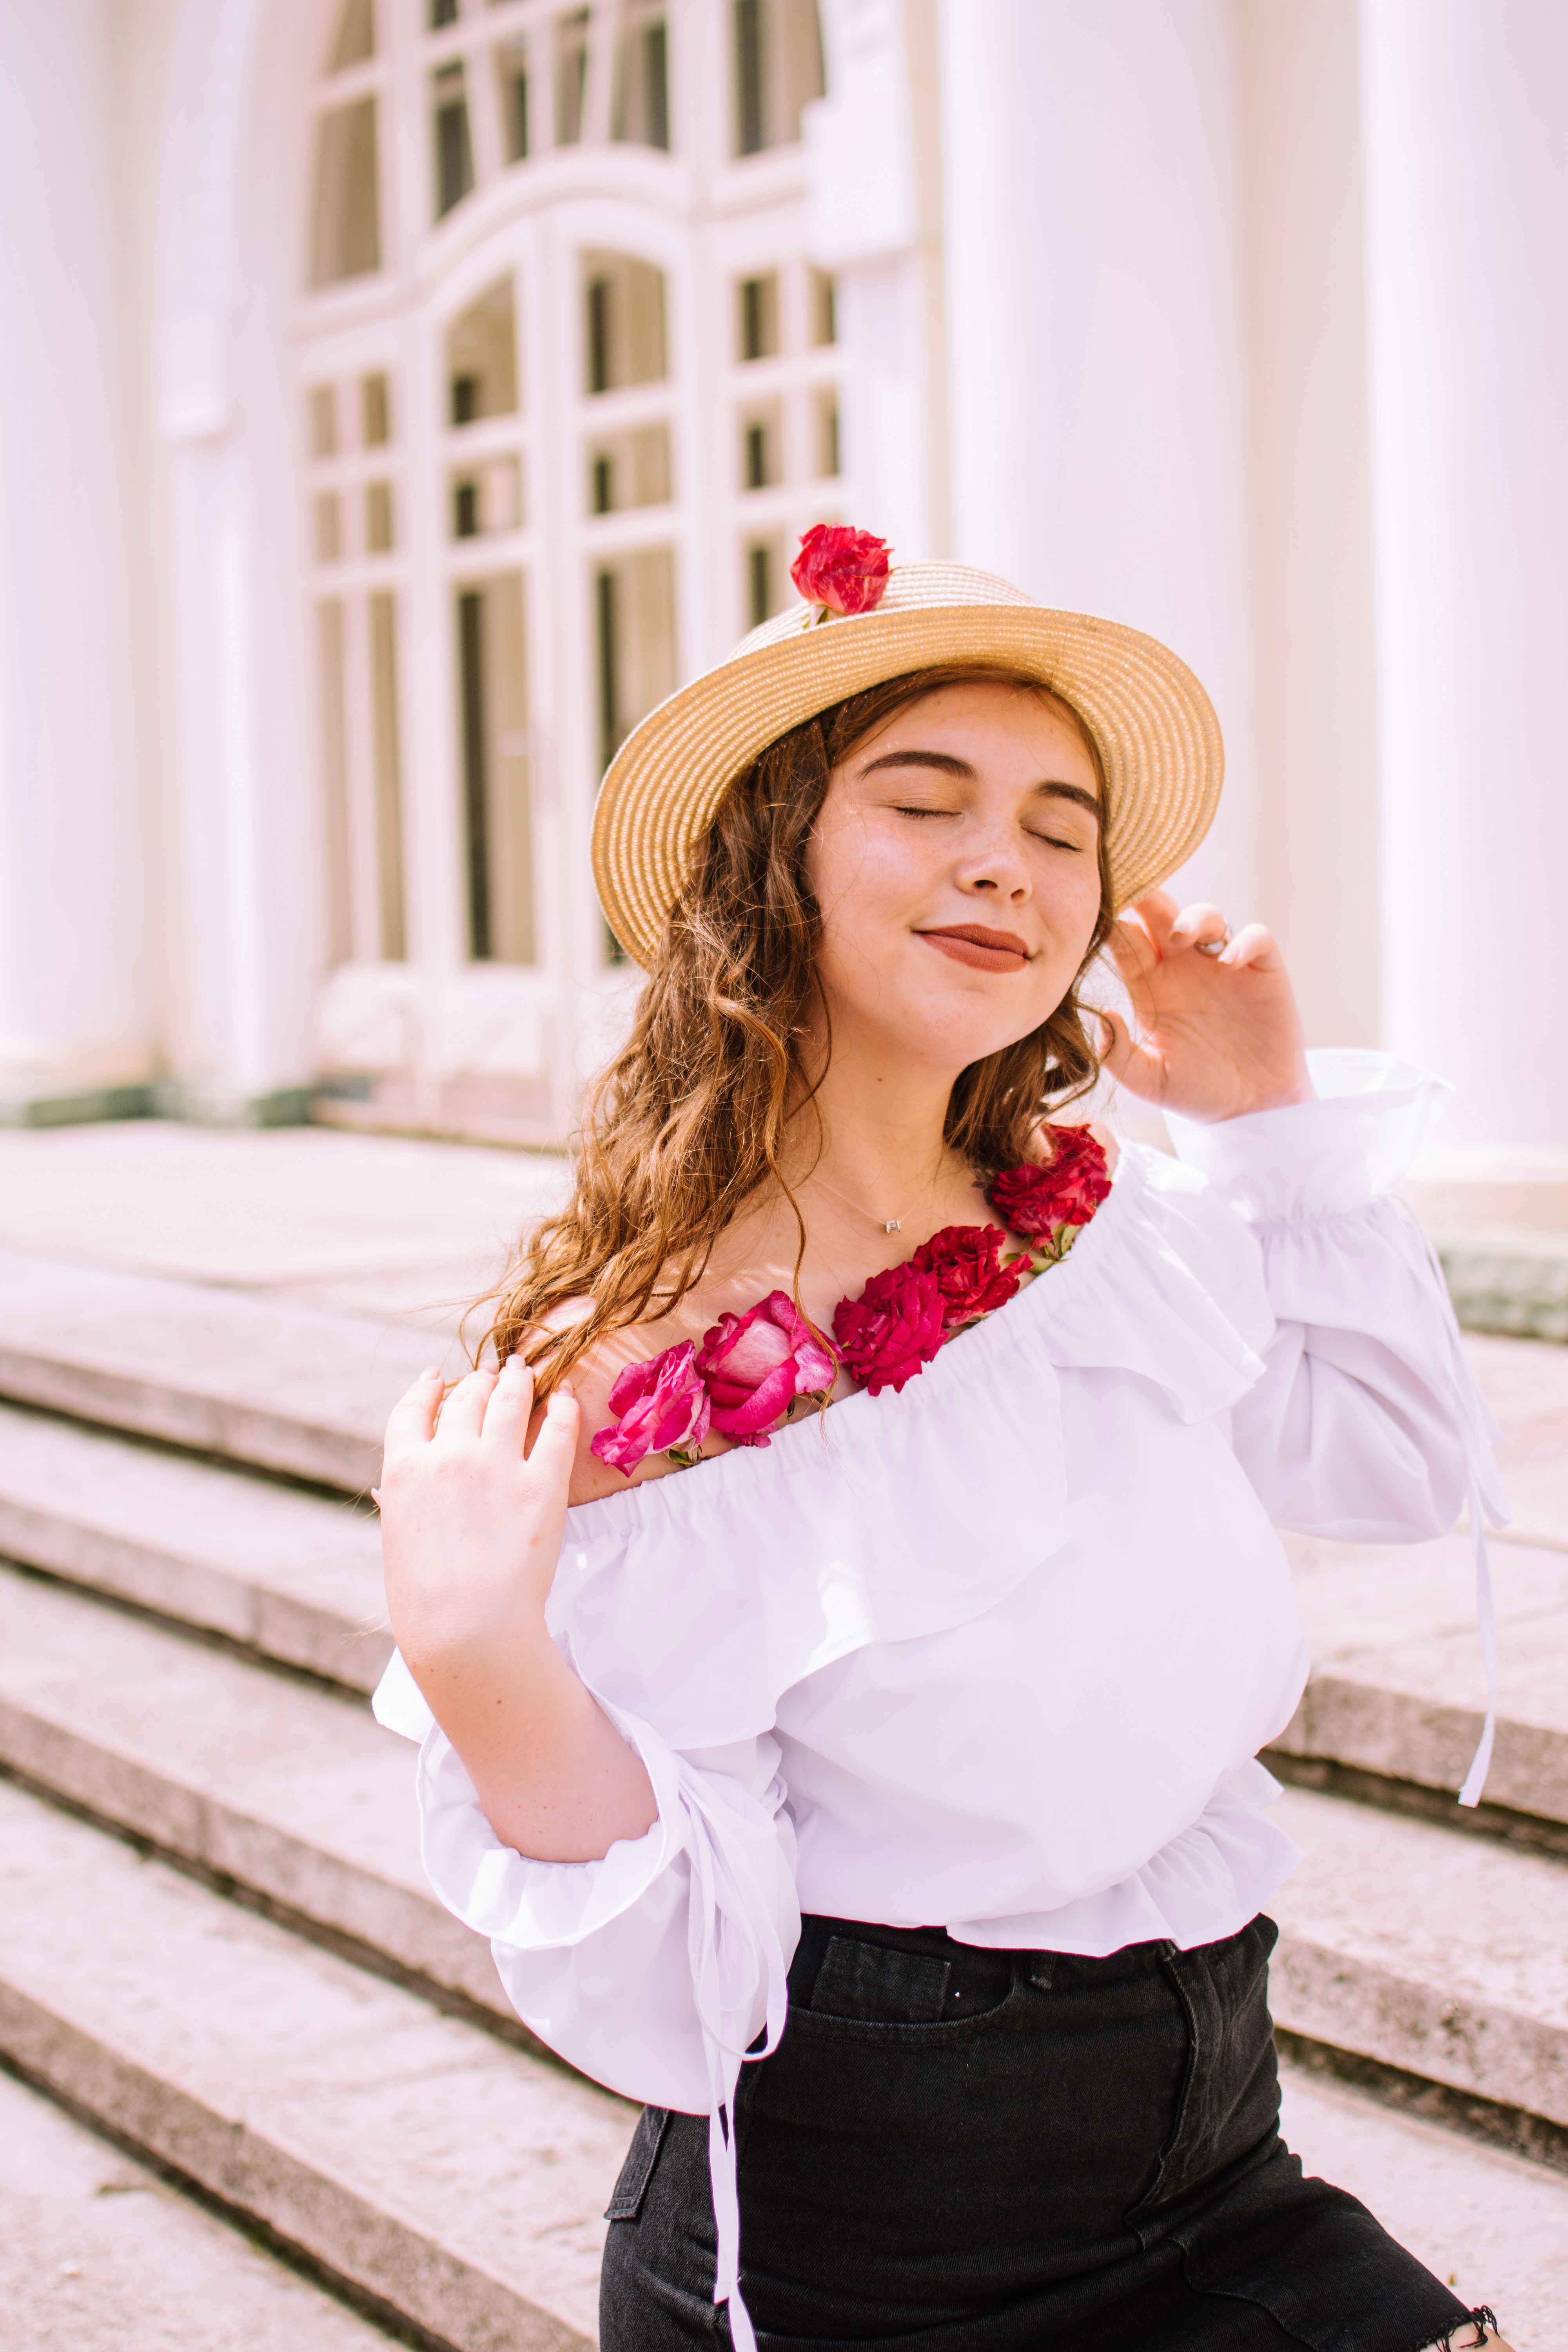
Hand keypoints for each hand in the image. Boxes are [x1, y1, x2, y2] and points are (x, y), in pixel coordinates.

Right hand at [377, 1360, 654, 1861]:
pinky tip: (565, 1400)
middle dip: (480, 1382)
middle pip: (466, 1398)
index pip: (411, 1410)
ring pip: (510, 1398)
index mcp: (403, 1469)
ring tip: (525, 1374)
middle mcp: (448, 1454)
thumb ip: (399, 1504)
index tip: (435, 1378)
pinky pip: (557, 1426)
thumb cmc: (424, 1601)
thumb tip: (388, 1490)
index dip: (426, 1389)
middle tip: (494, 1375)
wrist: (466, 1630)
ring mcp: (496, 1464)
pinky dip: (562, 1407)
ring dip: (518, 1381)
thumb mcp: (398, 1542)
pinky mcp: (541, 1482)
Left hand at [1099, 892, 1312, 1122]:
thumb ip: (1120, 1055)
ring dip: (1192, 917)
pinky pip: (1255, 938)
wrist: (1252, 1109)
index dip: (1113, 925)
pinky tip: (1229, 962)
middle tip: (1138, 898)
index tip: (1100, 919)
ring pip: (1206, 916)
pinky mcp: (1261, 970)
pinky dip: (1244, 941)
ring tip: (1180, 936)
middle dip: (1149, 899)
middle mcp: (1183, 967)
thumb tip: (1103, 1016)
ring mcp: (1222, 964)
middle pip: (1161, 916)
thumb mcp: (1151, 1081)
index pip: (1126, 942)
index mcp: (1150, 985)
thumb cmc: (1197, 1092)